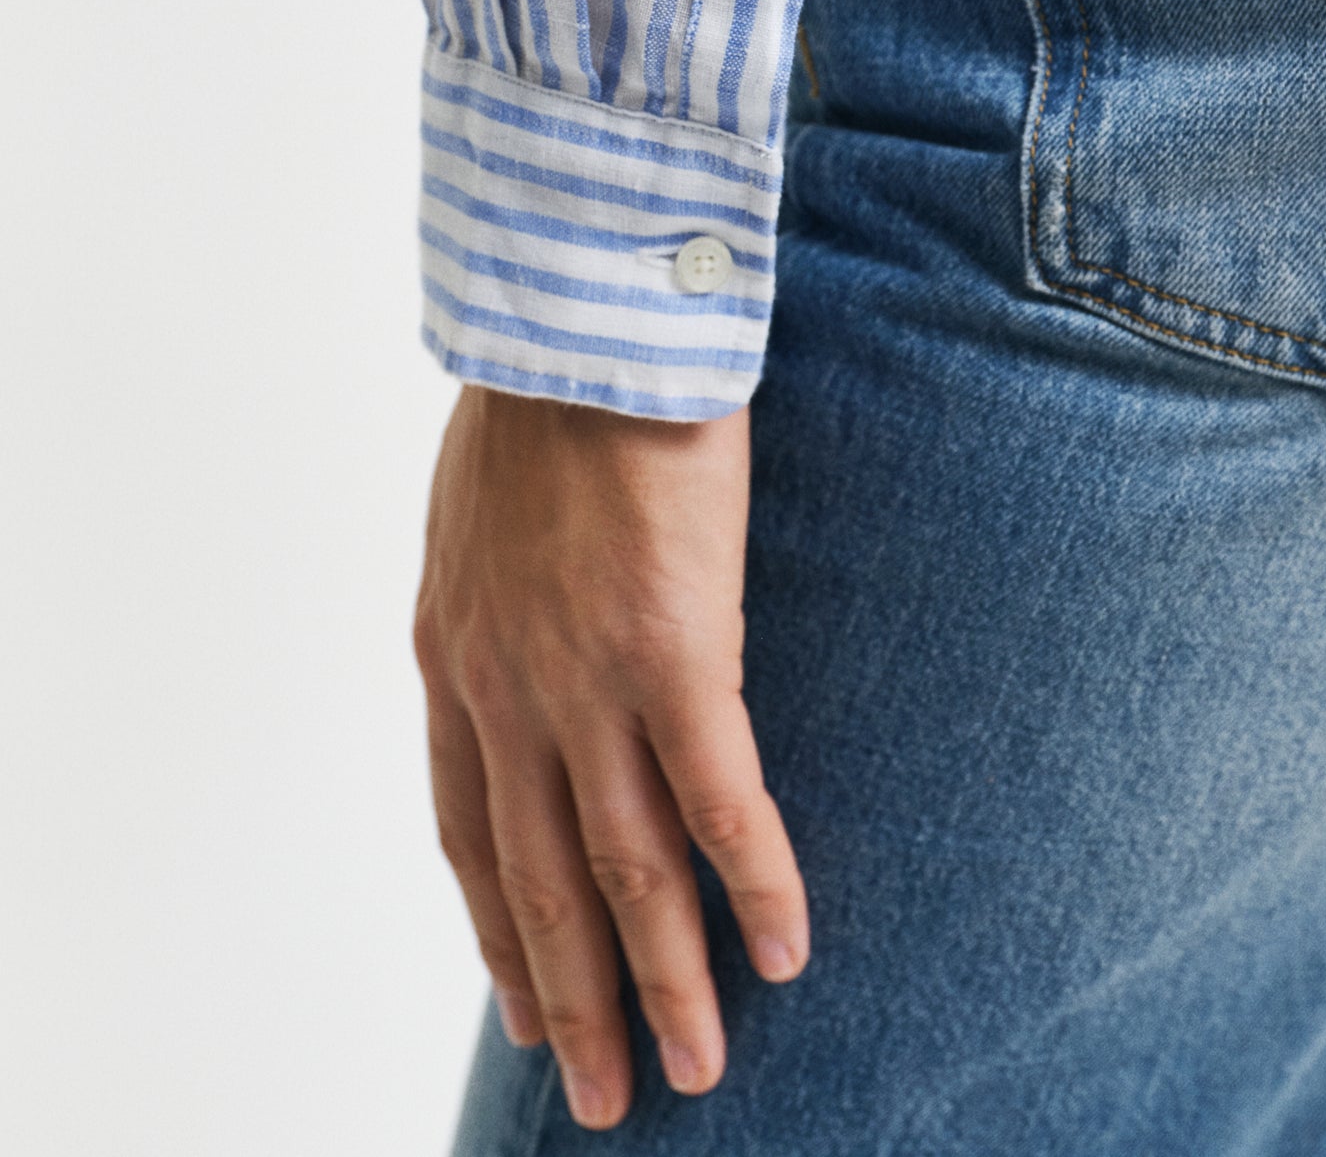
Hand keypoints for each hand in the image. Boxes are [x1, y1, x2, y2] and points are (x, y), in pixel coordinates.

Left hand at [413, 385, 809, 1130]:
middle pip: (540, 883)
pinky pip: (722, 800)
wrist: (580, 326)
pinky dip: (756, 883)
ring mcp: (589, 682)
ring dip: (663, 979)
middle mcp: (510, 695)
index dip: (497, 934)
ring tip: (698, 1067)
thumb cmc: (539, 402)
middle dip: (572, 1000)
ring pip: (626, 868)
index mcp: (455, 662)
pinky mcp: (677, 653)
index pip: (468, 836)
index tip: (519, 1005)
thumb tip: (515, 636)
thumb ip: (488, 602)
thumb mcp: (471, 520)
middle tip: (603, 1094)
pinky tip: (788, 949)